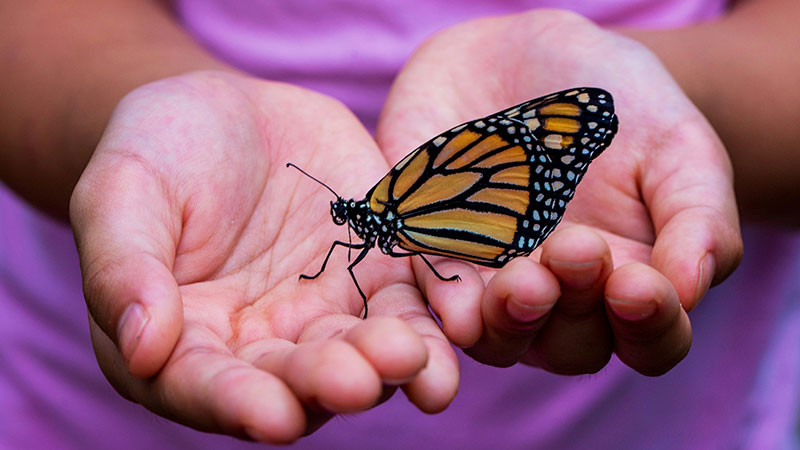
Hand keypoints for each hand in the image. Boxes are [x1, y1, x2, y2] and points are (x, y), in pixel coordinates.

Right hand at [70, 71, 457, 442]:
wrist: (228, 114)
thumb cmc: (157, 152)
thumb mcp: (122, 192)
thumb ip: (125, 268)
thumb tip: (141, 348)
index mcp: (185, 342)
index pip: (206, 387)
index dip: (236, 404)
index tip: (271, 415)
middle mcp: (261, 345)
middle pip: (296, 381)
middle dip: (328, 384)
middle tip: (358, 380)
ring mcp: (325, 313)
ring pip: (362, 353)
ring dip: (391, 365)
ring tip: (413, 359)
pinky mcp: (377, 275)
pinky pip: (410, 304)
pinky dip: (434, 319)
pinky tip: (458, 324)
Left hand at [377, 10, 742, 374]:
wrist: (526, 55)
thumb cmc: (620, 106)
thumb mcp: (678, 146)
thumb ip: (698, 218)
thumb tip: (689, 291)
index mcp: (629, 282)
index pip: (651, 340)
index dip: (650, 326)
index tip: (638, 284)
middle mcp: (560, 298)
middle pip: (571, 347)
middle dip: (574, 309)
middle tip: (574, 248)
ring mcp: (493, 282)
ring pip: (499, 338)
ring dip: (510, 320)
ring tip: (522, 279)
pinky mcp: (434, 254)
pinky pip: (433, 295)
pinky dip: (445, 303)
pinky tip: (457, 302)